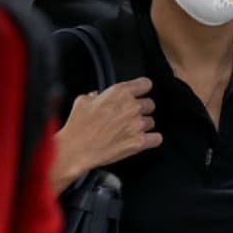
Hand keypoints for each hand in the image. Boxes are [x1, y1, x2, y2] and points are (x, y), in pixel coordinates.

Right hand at [51, 78, 161, 192]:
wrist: (76, 149)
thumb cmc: (78, 126)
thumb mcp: (82, 101)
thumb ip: (95, 95)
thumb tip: (98, 96)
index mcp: (119, 92)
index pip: (145, 84)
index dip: (142, 89)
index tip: (140, 93)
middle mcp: (132, 106)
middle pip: (150, 104)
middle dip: (141, 109)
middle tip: (129, 116)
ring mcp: (137, 125)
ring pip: (151, 121)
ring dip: (143, 125)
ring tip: (130, 130)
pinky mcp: (139, 142)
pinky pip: (156, 138)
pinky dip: (151, 140)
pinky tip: (142, 140)